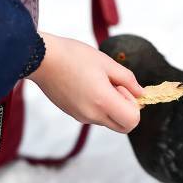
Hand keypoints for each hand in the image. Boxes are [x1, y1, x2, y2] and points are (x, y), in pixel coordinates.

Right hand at [28, 33, 142, 132]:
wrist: (41, 58)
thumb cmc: (73, 56)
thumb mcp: (106, 62)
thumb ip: (128, 79)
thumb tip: (141, 93)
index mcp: (103, 102)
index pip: (133, 120)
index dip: (134, 104)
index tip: (123, 87)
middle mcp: (92, 115)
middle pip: (123, 126)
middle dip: (126, 109)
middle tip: (114, 86)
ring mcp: (81, 117)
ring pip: (109, 120)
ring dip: (111, 106)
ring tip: (97, 81)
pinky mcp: (73, 114)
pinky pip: (94, 116)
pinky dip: (98, 105)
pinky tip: (87, 85)